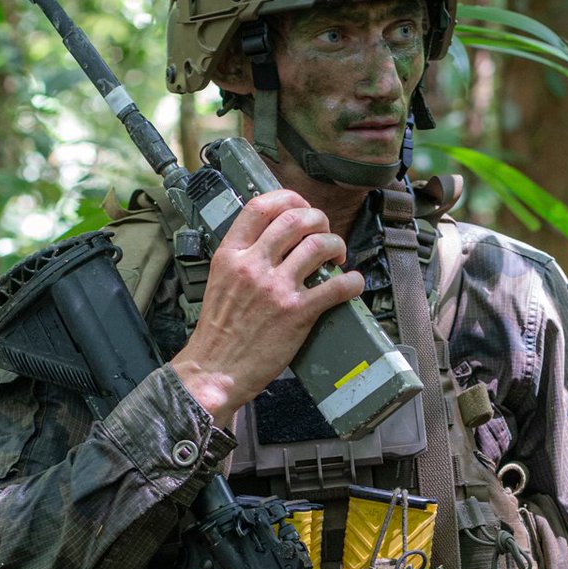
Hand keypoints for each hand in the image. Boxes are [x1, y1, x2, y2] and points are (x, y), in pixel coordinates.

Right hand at [170, 189, 364, 424]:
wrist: (214, 370)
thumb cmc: (218, 331)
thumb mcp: (219, 280)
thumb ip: (243, 256)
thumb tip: (273, 240)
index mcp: (231, 254)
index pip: (261, 206)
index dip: (289, 199)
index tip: (302, 207)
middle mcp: (253, 265)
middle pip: (296, 219)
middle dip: (319, 220)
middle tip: (324, 233)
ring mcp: (276, 288)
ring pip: (320, 245)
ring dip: (337, 246)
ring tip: (337, 257)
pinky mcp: (296, 313)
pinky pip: (337, 287)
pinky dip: (353, 282)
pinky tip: (353, 283)